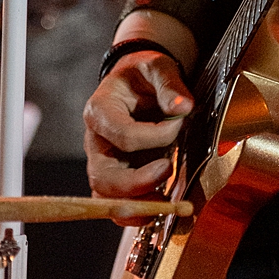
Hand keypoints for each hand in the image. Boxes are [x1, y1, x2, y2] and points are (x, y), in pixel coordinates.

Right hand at [84, 18, 195, 201]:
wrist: (137, 82)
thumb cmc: (143, 74)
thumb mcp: (156, 66)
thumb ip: (169, 84)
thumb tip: (183, 108)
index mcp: (100, 110)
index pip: (123, 135)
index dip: (154, 136)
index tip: (179, 125)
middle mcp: (95, 141)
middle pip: (103, 175)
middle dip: (137, 182)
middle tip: (168, 170)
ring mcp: (103, 162)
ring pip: (106, 196)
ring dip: (136, 204)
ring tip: (165, 202)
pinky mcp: (115, 176)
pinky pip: (116, 203)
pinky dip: (135, 212)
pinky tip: (160, 208)